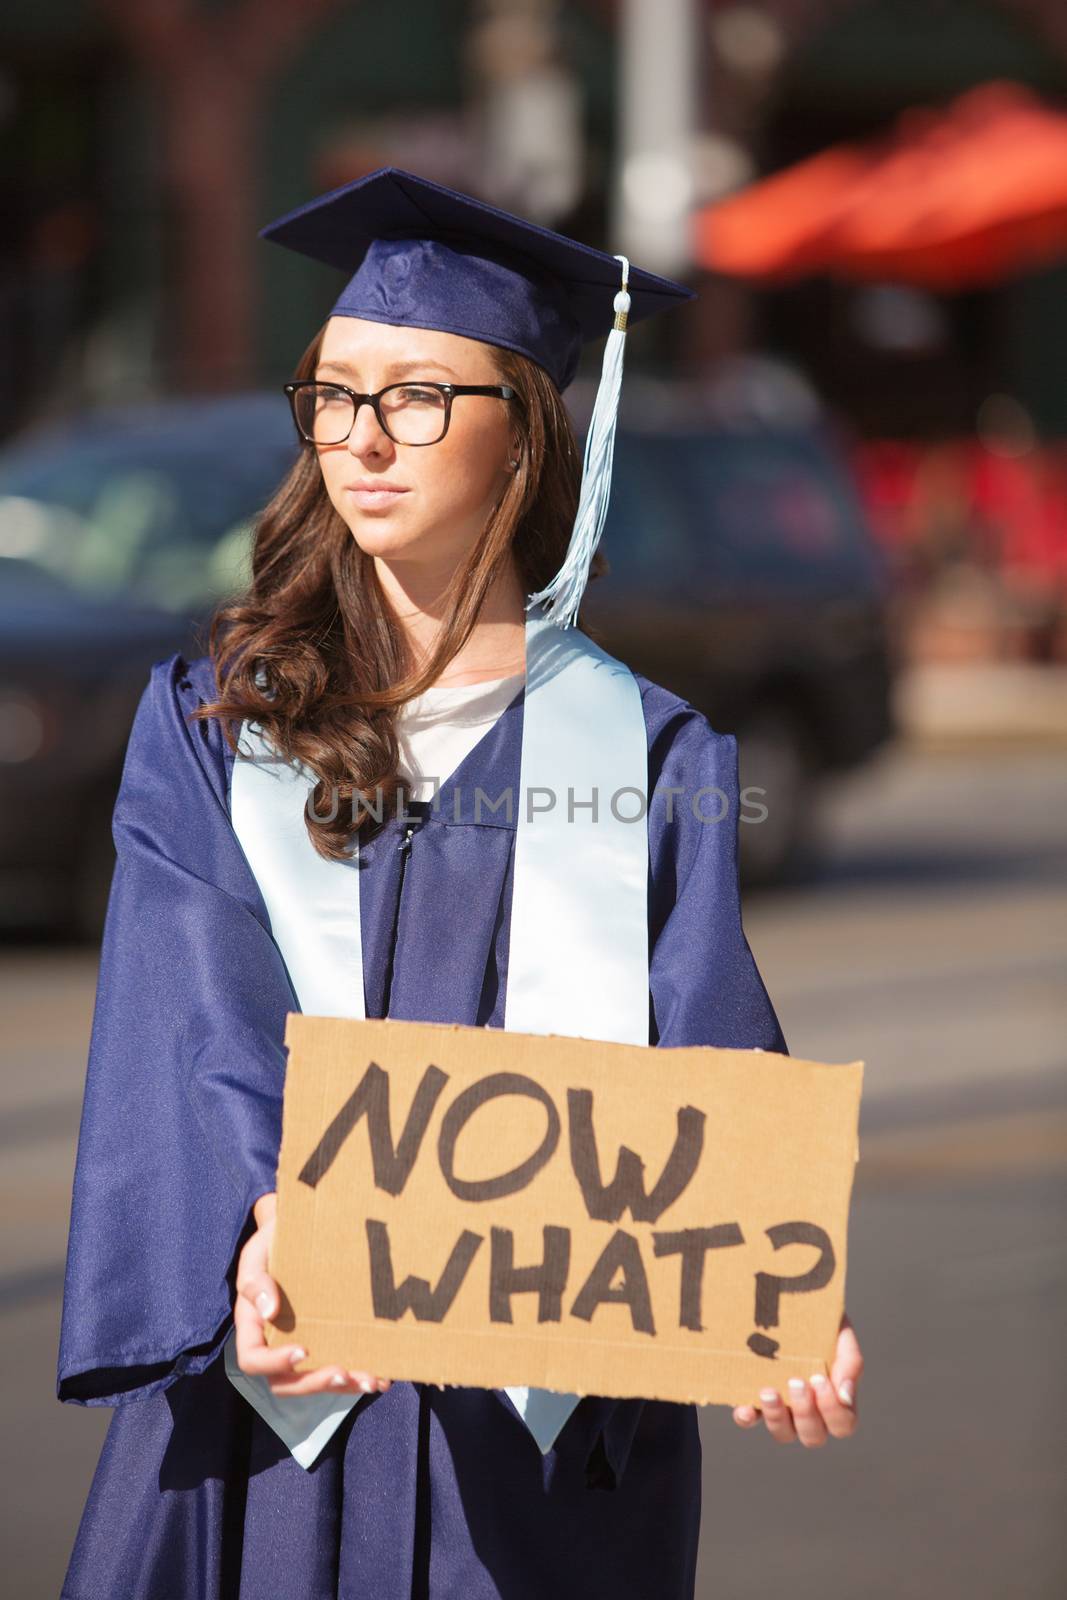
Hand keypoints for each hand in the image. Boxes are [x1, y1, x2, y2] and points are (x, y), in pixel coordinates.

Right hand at [234, 1190, 391, 1397]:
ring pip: (315, 1380)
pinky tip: (383, 1378)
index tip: (303, 1351)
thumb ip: (255, 1280)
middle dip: (316, 1383)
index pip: (253, 1359)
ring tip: (372, 1380)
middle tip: (343, 1373)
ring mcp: (302, 1343)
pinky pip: (338, 1366)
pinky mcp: (327, 1340)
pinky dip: (359, 1376)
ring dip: (343, 1386)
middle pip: (286, 1381)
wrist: (298, 1229)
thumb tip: (269, 1310)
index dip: (274, 1363)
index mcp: (253, 1326)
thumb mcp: (256, 1255)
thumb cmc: (272, 1242)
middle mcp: (276, 1343)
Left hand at [731, 1308, 861, 1445]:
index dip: (832, 1410)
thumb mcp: (841, 1334)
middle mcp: (810, 1412)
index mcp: (834, 1400)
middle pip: (813, 1437)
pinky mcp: (755, 1399)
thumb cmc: (821, 1321)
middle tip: (796, 1382)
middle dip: (805, 1412)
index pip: (842, 1424)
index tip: (818, 1378)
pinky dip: (747, 1418)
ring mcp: (782, 1409)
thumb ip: (850, 1362)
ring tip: (769, 1391)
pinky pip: (750, 1420)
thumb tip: (844, 1394)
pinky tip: (745, 1408)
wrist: (788, 1299)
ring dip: (777, 1417)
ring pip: (783, 1434)